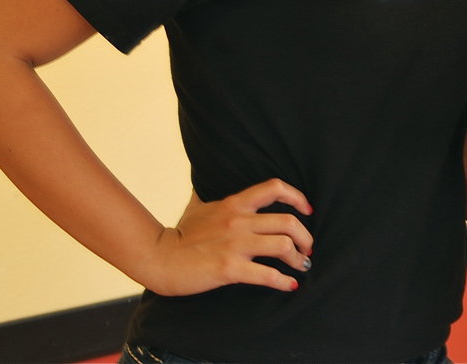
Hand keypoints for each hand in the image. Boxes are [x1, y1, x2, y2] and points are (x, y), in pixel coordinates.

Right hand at [146, 178, 314, 295]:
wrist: (158, 258)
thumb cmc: (179, 235)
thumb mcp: (197, 206)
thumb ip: (210, 195)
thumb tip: (207, 181)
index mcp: (234, 204)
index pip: (275, 187)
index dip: (297, 197)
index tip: (307, 210)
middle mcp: (239, 220)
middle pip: (288, 222)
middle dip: (305, 237)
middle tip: (308, 248)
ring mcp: (235, 244)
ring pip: (283, 245)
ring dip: (299, 258)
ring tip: (302, 266)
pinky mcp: (230, 268)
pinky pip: (267, 274)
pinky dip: (284, 281)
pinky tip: (290, 285)